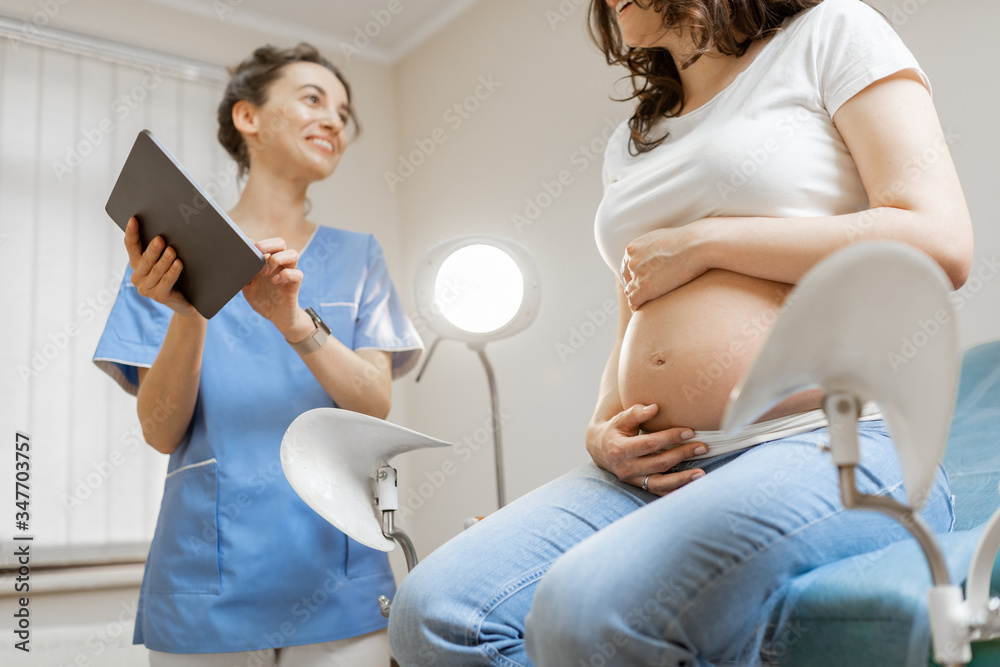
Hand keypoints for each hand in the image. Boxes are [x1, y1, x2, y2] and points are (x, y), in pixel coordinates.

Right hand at [124, 217, 198, 316]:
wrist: (186, 301)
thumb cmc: (176, 275)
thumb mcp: (166, 260)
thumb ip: (163, 247)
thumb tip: (170, 227)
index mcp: (137, 263)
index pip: (131, 246)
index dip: (132, 233)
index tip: (134, 219)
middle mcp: (138, 276)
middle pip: (145, 259)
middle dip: (152, 249)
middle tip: (160, 239)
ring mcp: (147, 288)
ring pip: (156, 271)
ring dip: (164, 260)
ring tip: (172, 250)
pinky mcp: (159, 296)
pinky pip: (166, 282)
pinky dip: (173, 272)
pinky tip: (179, 264)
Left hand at [242, 238, 304, 332]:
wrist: (276, 316)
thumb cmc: (262, 299)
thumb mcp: (247, 286)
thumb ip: (243, 274)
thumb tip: (232, 263)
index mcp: (267, 261)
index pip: (264, 244)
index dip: (254, 242)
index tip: (244, 247)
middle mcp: (279, 264)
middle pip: (280, 243)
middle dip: (267, 245)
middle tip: (257, 254)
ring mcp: (288, 272)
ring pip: (292, 254)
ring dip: (277, 259)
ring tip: (265, 272)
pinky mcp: (295, 284)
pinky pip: (297, 273)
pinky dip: (285, 275)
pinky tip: (274, 282)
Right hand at [586, 403, 706, 495]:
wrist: (601, 449)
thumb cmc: (615, 430)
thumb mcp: (621, 419)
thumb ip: (636, 412)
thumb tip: (654, 408)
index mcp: (620, 449)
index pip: (650, 444)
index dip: (671, 437)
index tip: (690, 431)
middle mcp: (626, 468)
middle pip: (659, 463)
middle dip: (682, 454)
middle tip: (703, 447)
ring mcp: (633, 480)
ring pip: (660, 483)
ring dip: (682, 479)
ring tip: (701, 474)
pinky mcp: (639, 486)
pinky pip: (659, 492)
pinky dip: (675, 491)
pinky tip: (690, 488)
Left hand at [620, 223, 707, 310]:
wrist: (697, 245)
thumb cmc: (690, 240)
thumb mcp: (664, 239)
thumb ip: (656, 247)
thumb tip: (662, 253)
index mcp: (633, 248)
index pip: (628, 268)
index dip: (636, 277)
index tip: (646, 283)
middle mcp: (632, 261)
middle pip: (628, 280)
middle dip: (636, 288)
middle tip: (648, 296)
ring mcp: (637, 275)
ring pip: (630, 292)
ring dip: (638, 299)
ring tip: (648, 306)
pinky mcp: (644, 288)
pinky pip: (634, 303)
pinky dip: (638, 308)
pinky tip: (647, 311)